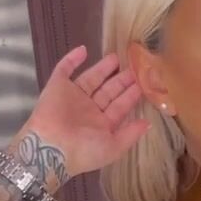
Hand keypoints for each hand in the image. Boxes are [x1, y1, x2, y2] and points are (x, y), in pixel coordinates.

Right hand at [13, 45, 149, 185]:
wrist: (52, 148)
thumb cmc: (85, 151)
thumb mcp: (114, 147)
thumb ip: (131, 134)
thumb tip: (148, 124)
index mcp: (102, 125)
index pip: (119, 107)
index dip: (130, 95)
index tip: (143, 83)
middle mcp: (89, 110)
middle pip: (108, 91)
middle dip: (120, 80)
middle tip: (133, 68)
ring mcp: (73, 97)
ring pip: (91, 79)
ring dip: (102, 68)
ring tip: (115, 58)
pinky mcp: (57, 86)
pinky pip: (64, 69)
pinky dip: (72, 59)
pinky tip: (83, 49)